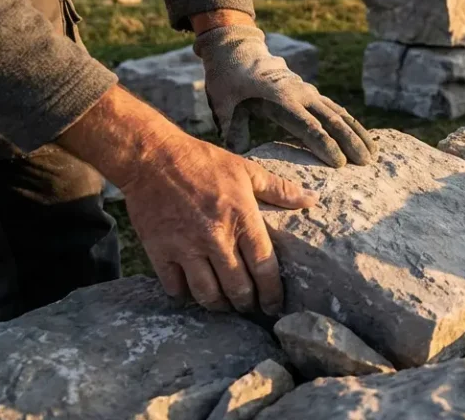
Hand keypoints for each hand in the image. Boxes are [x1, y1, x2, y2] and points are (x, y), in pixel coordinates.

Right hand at [58, 86, 316, 313]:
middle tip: (250, 307)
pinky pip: (175, 287)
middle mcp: (216, 238)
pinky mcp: (159, 251)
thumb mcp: (247, 170)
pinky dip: (185, 295)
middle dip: (247, 304)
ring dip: (219, 305)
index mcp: (242, 219)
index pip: (264, 267)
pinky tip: (192, 293)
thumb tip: (312, 199)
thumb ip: (280, 189)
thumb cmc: (203, 162)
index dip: (272, 293)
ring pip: (207, 293)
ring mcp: (186, 247)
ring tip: (225, 305)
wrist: (152, 158)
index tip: (275, 305)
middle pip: (238, 288)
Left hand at [191, 18, 374, 167]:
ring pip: (340, 114)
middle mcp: (302, 95)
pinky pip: (337, 109)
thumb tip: (239, 153)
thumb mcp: (224, 105)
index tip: (340, 163)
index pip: (308, 127)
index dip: (325, 145)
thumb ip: (234, 129)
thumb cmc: (230, 83)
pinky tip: (364, 137)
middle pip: (332, 120)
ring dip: (358, 133)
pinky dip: (352, 124)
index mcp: (281, 100)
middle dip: (351, 142)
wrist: (239, 53)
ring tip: (374, 153)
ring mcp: (310, 92)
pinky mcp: (313, 94)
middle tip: (366, 163)